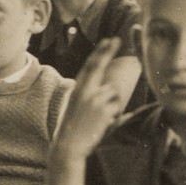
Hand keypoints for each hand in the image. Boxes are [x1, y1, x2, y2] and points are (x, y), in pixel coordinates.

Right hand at [51, 39, 125, 162]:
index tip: (107, 41)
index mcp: (77, 90)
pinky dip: (112, 116)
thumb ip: (89, 95)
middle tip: (116, 38)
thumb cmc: (72, 128)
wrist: (69, 145)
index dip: (99, 53)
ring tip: (96, 118)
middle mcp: (85, 91)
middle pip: (99, 66)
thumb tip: (108, 90)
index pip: (90, 66)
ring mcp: (95, 100)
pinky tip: (100, 124)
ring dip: (110, 105)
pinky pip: (116, 108)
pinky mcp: (104, 110)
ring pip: (112, 94)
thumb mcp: (76, 106)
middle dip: (107, 51)